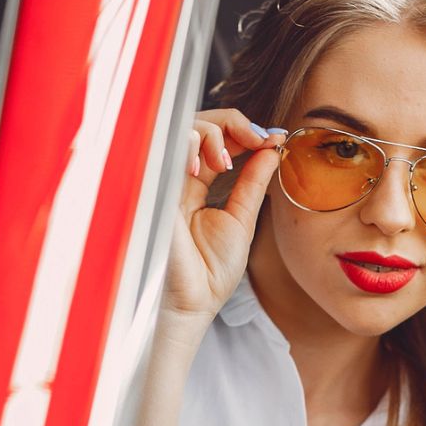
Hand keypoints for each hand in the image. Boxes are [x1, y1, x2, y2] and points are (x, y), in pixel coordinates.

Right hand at [161, 109, 284, 326]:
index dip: (241, 131)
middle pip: (196, 124)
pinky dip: (191, 143)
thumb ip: (253, 182)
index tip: (273, 138)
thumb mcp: (241, 217)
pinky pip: (167, 146)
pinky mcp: (153, 184)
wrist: (192, 302)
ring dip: (213, 133)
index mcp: (194, 184)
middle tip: (257, 140)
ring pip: (182, 127)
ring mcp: (163, 179)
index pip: (212, 140)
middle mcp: (176, 178)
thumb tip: (272, 149)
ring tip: (227, 161)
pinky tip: (210, 163)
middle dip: (231, 124)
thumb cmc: (210, 270)